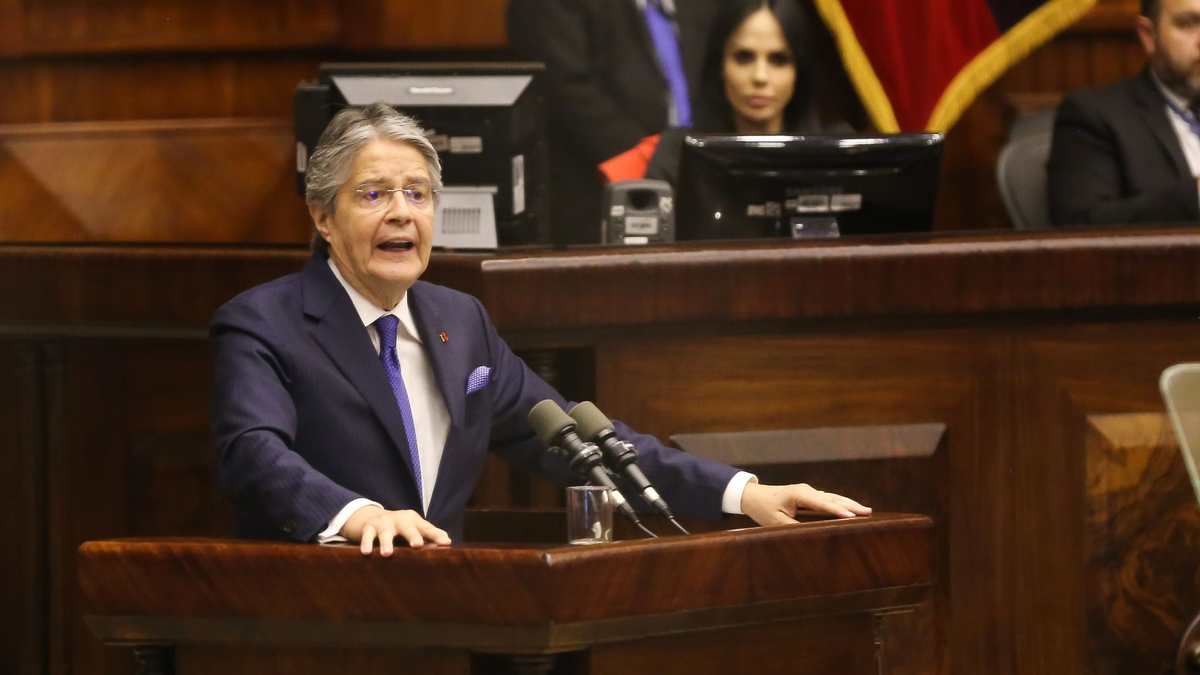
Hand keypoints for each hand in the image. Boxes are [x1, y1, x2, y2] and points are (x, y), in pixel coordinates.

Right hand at [340, 505, 450, 555]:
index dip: (437, 535)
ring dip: (386, 543)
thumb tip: (449, 543)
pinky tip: (367, 553)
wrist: (371, 516)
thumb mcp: (414, 528)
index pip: (427, 528)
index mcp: (413, 520)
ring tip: (388, 554)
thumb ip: (429, 536)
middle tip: (417, 545)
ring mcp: (383, 522)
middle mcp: (399, 520)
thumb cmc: (399, 528)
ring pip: (385, 533)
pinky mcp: (369, 527)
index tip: (445, 543)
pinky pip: (367, 536)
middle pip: (407, 527)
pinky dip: (366, 543)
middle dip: (412, 536)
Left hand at [740, 481, 870, 526]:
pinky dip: (841, 504)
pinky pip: (828, 500)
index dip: (838, 511)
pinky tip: (852, 510)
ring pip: (833, 498)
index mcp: (799, 494)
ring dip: (849, 504)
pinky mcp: (809, 497)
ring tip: (866, 510)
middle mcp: (807, 490)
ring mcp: (809, 492)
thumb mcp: (776, 522)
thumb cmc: (764, 509)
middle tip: (868, 512)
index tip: (852, 516)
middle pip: (832, 498)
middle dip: (851, 505)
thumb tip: (812, 534)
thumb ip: (794, 527)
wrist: (753, 496)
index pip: (822, 503)